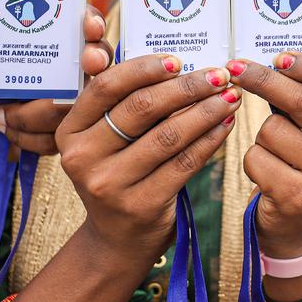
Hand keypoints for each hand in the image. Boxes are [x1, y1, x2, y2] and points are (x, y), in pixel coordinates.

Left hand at [0, 7, 111, 158]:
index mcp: (45, 40)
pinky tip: (3, 130)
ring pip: (76, 107)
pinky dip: (28, 137)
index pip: (82, 25)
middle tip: (90, 62)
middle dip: (95, 62)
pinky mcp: (56, 132)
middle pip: (97, 64)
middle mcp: (62, 68)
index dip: (93, 24)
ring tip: (0, 115)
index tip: (89, 27)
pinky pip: (57, 138)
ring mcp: (63, 102)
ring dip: (37, 113)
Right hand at [55, 56, 241, 254]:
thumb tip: (172, 63)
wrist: (116, 240)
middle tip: (219, 75)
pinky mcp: (140, 204)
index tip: (179, 60)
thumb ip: (123, 103)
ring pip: (168, 134)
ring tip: (231, 97)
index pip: (107, 86)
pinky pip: (184, 162)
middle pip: (142, 108)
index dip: (145, 68)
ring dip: (206, 110)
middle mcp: (83, 157)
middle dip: (187, 86)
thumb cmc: (118, 175)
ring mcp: (110, 184)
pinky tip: (226, 125)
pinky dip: (210, 139)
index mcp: (71, 131)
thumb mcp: (104, 141)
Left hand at [230, 54, 301, 258]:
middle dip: (264, 80)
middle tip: (237, 67)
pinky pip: (257, 157)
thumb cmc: (298, 164)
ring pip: (272, 130)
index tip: (279, 56)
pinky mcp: (298, 195)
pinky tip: (267, 176)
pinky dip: (252, 161)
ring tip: (274, 155)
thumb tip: (270, 60)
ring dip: (260, 138)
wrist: (293, 225)